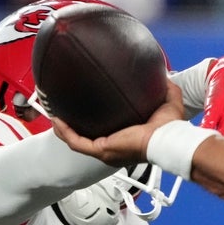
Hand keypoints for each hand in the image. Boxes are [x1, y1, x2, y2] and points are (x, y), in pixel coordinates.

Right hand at [52, 80, 184, 165]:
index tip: (82, 106)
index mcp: (126, 138)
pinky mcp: (102, 149)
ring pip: (76, 140)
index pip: (102, 131)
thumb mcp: (167, 102)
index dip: (90, 120)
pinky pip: (76, 142)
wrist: (169, 139)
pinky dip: (65, 132)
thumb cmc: (171, 129)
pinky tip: (57, 120)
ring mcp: (106, 150)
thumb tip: (163, 74)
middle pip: (85, 137)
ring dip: (63, 127)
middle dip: (71, 124)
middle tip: (62, 108)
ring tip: (52, 112)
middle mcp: (113, 146)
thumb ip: (164, 88)